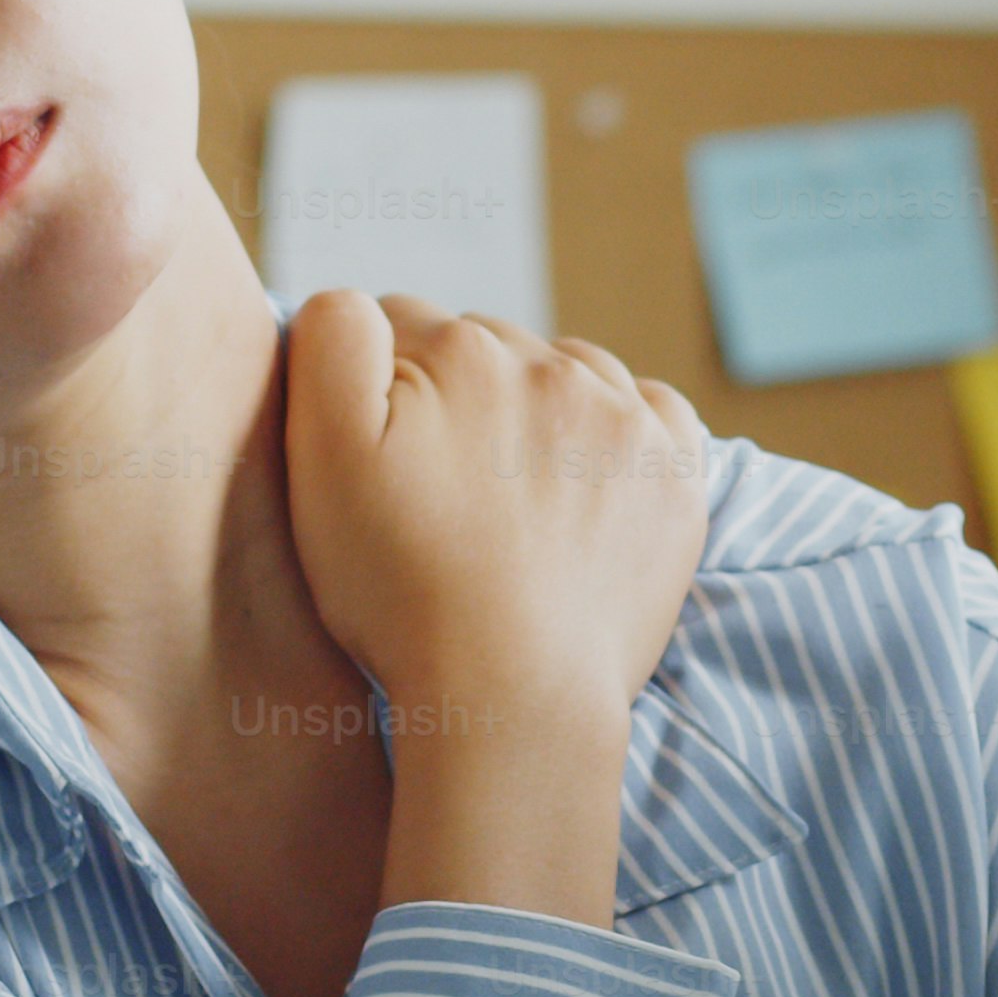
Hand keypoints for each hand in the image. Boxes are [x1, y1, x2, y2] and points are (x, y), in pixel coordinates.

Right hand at [281, 293, 709, 921]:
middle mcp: (552, 365)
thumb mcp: (322, 459)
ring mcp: (625, 420)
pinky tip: (585, 481)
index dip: (376, 386)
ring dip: (537, 409)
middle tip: (437, 489)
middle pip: (484, 349)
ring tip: (508, 496)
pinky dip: (620, 431)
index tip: (377, 456)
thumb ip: (331, 344)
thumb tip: (358, 301)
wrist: (515, 695)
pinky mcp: (676, 476)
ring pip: (566, 374)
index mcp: (459, 351)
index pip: (399, 325)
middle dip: (456, 394)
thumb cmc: (400, 590)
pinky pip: (650, 411)